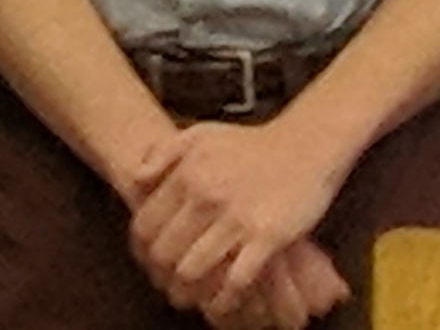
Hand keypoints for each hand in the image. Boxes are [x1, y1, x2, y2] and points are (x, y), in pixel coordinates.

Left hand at [127, 119, 356, 321]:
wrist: (303, 147)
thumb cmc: (250, 144)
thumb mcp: (200, 135)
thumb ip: (163, 153)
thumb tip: (136, 178)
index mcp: (186, 174)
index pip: (146, 223)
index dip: (141, 248)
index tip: (148, 260)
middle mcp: (205, 197)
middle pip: (165, 251)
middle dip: (162, 273)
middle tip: (167, 284)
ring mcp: (236, 218)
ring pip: (194, 268)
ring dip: (189, 289)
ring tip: (190, 297)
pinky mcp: (267, 237)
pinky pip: (237, 279)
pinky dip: (225, 297)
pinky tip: (222, 304)